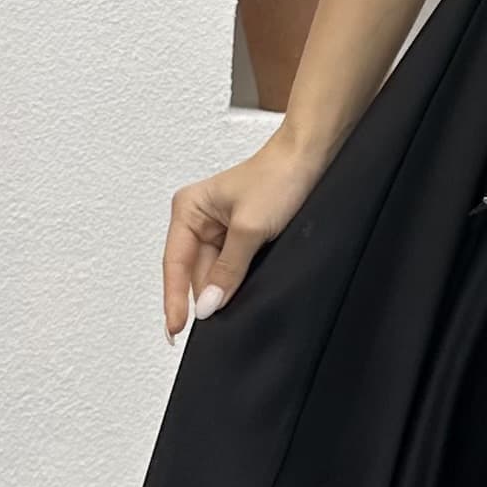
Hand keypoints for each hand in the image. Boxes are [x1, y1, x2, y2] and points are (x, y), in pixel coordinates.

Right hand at [162, 131, 326, 336]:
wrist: (312, 157)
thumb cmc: (279, 176)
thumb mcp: (250, 229)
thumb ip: (227, 270)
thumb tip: (208, 305)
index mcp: (188, 210)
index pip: (174, 264)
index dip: (174, 300)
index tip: (176, 329)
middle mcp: (199, 219)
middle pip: (195, 273)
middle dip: (206, 297)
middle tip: (218, 326)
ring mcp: (220, 229)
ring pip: (215, 274)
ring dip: (224, 290)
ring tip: (234, 308)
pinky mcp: (242, 236)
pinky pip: (232, 268)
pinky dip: (237, 282)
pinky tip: (245, 294)